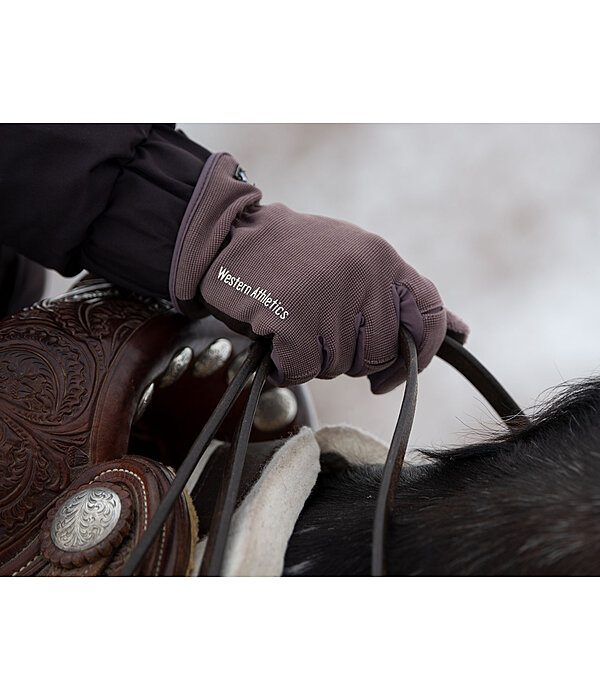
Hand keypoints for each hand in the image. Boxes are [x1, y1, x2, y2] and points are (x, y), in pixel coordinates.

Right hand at [170, 153, 467, 392]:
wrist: (229, 239)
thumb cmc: (295, 258)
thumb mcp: (356, 261)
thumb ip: (403, 296)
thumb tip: (462, 331)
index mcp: (382, 259)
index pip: (429, 313)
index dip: (421, 350)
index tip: (390, 371)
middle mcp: (363, 276)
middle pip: (380, 353)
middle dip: (352, 358)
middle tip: (320, 331)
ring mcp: (329, 298)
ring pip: (340, 366)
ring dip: (315, 359)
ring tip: (294, 324)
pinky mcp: (294, 320)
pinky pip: (304, 370)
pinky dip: (287, 366)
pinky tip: (275, 340)